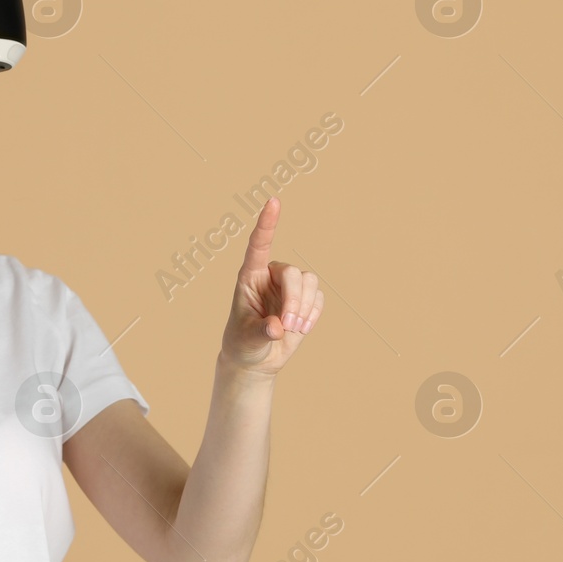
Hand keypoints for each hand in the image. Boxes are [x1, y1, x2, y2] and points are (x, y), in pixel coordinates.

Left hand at [218, 197, 323, 376]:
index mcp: (249, 277)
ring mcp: (289, 286)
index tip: (274, 201)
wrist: (256, 360)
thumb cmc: (243, 343)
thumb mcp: (246, 340)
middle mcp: (270, 276)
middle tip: (288, 327)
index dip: (267, 223)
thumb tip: (278, 328)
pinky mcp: (305, 299)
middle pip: (293, 273)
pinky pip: (319, 297)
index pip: (258, 245)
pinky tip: (301, 328)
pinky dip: (313, 314)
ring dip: (305, 308)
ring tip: (293, 330)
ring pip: (309, 282)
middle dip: (294, 301)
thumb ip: (261, 332)